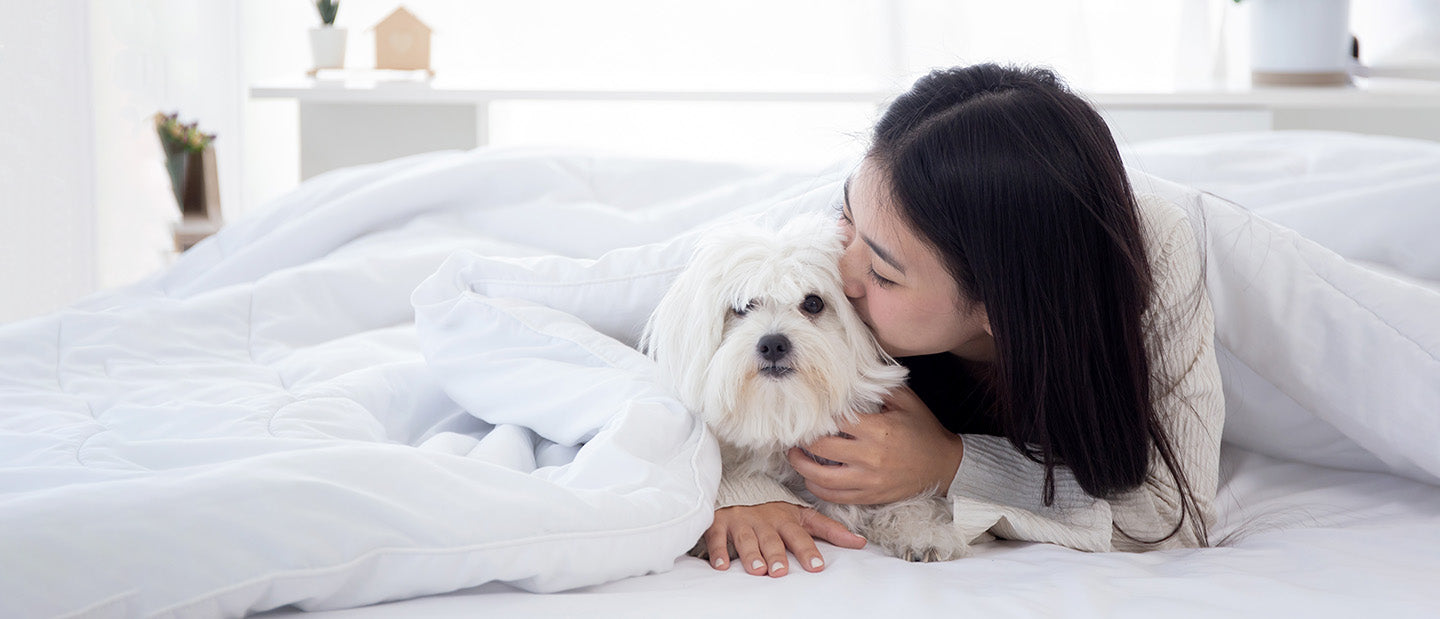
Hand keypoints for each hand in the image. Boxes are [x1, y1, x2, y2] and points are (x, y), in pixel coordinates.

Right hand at [700, 502, 865, 576]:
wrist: (739, 494)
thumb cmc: (775, 514)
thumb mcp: (803, 517)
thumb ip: (830, 530)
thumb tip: (862, 542)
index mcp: (786, 519)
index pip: (800, 535)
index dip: (808, 550)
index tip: (816, 566)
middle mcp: (765, 520)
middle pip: (772, 540)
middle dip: (776, 555)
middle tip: (781, 572)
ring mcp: (742, 521)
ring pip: (746, 539)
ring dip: (751, 554)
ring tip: (757, 570)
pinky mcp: (719, 523)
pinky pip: (716, 536)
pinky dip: (718, 550)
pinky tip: (721, 566)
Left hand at [788, 386, 964, 504]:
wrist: (944, 466)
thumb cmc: (924, 430)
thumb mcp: (907, 401)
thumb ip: (880, 386)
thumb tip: (854, 374)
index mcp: (878, 429)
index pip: (835, 420)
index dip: (818, 415)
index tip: (808, 410)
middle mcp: (871, 456)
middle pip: (822, 447)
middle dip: (803, 440)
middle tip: (794, 432)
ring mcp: (869, 480)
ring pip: (822, 478)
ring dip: (802, 467)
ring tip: (794, 455)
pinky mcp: (870, 496)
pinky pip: (835, 497)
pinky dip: (817, 488)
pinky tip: (810, 477)